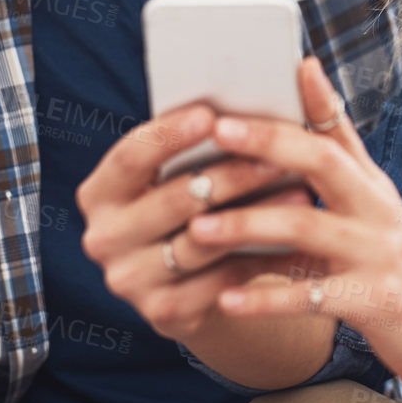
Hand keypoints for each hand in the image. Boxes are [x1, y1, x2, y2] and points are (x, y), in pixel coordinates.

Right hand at [74, 97, 321, 343]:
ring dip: (257, 215)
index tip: (212, 115)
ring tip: (301, 193)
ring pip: (203, 241)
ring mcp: (130, 280)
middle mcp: (103, 238)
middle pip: (173, 200)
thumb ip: (204, 135)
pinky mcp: (163, 313)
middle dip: (231, 174)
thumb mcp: (184, 171)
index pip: (129, 157)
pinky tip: (295, 239)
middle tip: (279, 157)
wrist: (193, 282)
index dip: (168, 136)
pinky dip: (261, 257)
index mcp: (100, 193)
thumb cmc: (192, 205)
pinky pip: (222, 279)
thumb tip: (260, 89)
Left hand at [186, 60, 401, 386]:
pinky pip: (311, 297)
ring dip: (248, 225)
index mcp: (372, 185)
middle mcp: (377, 209)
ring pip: (308, 227)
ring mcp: (376, 254)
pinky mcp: (372, 301)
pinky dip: (266, 298)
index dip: (315, 96)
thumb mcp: (376, 213)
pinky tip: (227, 299)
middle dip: (267, 142)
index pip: (340, 130)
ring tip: (197, 228)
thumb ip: (339, 174)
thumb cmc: (398, 269)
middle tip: (217, 129)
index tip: (288, 63)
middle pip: (323, 162)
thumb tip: (305, 127)